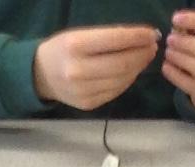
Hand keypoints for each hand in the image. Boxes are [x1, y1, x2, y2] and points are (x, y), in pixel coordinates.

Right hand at [33, 25, 161, 110]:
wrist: (41, 75)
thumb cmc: (64, 49)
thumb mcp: (80, 35)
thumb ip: (108, 37)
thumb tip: (142, 39)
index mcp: (75, 46)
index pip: (115, 40)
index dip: (138, 37)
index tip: (152, 33)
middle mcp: (79, 70)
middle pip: (122, 63)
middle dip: (142, 54)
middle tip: (153, 47)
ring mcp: (83, 91)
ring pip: (122, 79)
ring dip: (138, 67)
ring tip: (145, 57)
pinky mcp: (88, 104)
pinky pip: (116, 91)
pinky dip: (128, 80)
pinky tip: (132, 71)